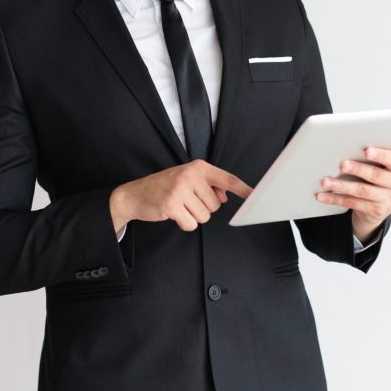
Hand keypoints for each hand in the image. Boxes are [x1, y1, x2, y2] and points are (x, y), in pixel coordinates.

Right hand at [110, 159, 252, 231]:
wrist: (135, 194)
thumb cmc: (165, 187)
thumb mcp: (188, 179)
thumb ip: (208, 185)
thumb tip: (225, 197)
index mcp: (198, 167)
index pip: (227, 178)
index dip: (243, 189)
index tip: (255, 196)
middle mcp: (190, 175)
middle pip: (216, 205)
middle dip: (203, 208)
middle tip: (186, 201)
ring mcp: (180, 189)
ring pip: (205, 216)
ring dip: (193, 216)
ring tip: (179, 206)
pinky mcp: (171, 204)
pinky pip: (191, 224)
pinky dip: (184, 223)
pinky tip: (173, 214)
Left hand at [315, 141, 390, 241]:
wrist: (378, 207)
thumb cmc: (380, 178)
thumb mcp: (386, 164)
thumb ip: (388, 150)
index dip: (381, 155)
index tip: (367, 150)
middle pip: (376, 175)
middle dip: (357, 169)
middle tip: (342, 164)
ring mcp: (389, 200)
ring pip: (361, 190)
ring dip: (341, 185)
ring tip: (325, 180)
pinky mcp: (376, 212)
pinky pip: (352, 203)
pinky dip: (335, 198)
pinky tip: (322, 195)